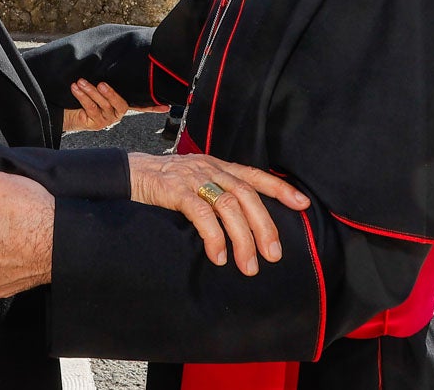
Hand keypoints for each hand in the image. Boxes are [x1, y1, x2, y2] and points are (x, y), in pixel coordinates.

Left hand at [62, 79, 167, 132]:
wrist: (72, 112)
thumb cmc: (88, 95)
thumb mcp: (100, 86)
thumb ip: (110, 79)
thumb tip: (118, 58)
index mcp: (123, 104)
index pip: (141, 106)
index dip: (153, 107)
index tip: (165, 106)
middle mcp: (118, 113)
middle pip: (119, 103)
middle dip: (110, 93)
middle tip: (101, 84)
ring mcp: (108, 119)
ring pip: (102, 105)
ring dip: (90, 92)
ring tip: (81, 82)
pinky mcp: (96, 123)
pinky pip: (90, 107)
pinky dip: (82, 96)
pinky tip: (76, 88)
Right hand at [127, 152, 308, 275]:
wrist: (130, 173)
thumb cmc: (165, 183)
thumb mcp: (197, 181)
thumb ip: (218, 193)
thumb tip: (245, 222)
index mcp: (218, 166)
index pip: (255, 176)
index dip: (280, 189)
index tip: (303, 205)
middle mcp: (210, 169)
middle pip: (246, 195)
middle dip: (264, 226)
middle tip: (273, 255)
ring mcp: (193, 178)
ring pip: (228, 206)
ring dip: (242, 238)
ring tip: (248, 266)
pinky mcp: (176, 191)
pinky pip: (201, 214)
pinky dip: (214, 236)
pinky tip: (219, 256)